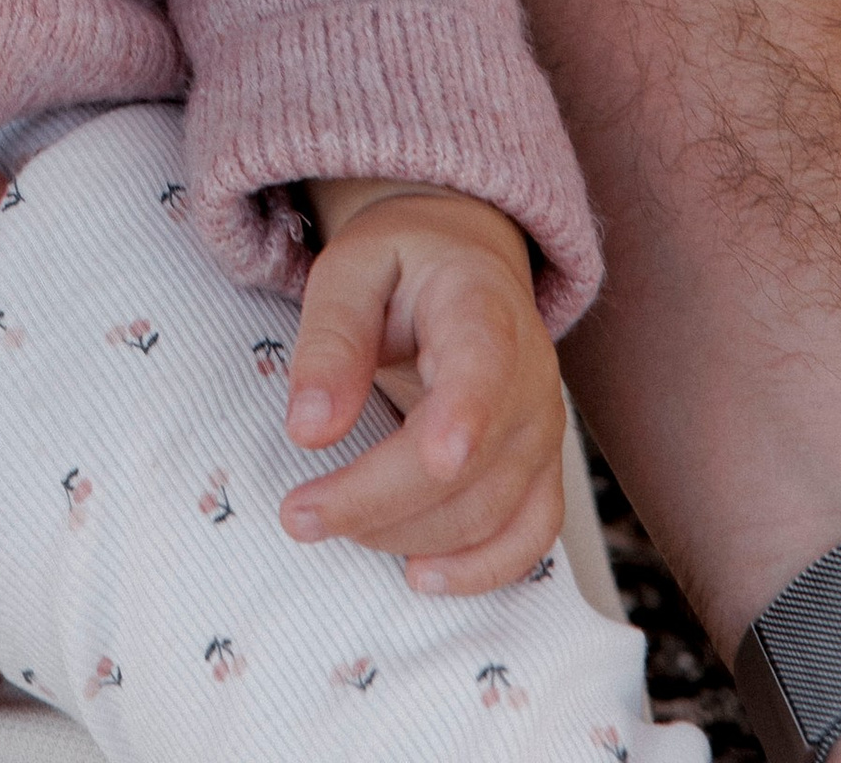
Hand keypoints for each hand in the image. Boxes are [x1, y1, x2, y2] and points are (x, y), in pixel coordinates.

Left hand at [278, 183, 567, 593]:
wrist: (464, 264)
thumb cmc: (401, 263)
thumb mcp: (349, 269)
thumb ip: (331, 341)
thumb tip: (309, 431)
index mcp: (482, 307)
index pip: (486, 364)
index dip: (467, 416)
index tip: (435, 457)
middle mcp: (531, 375)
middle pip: (471, 462)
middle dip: (379, 498)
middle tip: (297, 513)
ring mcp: (543, 430)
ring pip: (490, 511)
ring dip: (408, 534)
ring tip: (329, 522)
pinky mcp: (541, 470)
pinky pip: (530, 537)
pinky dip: (482, 570)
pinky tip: (420, 575)